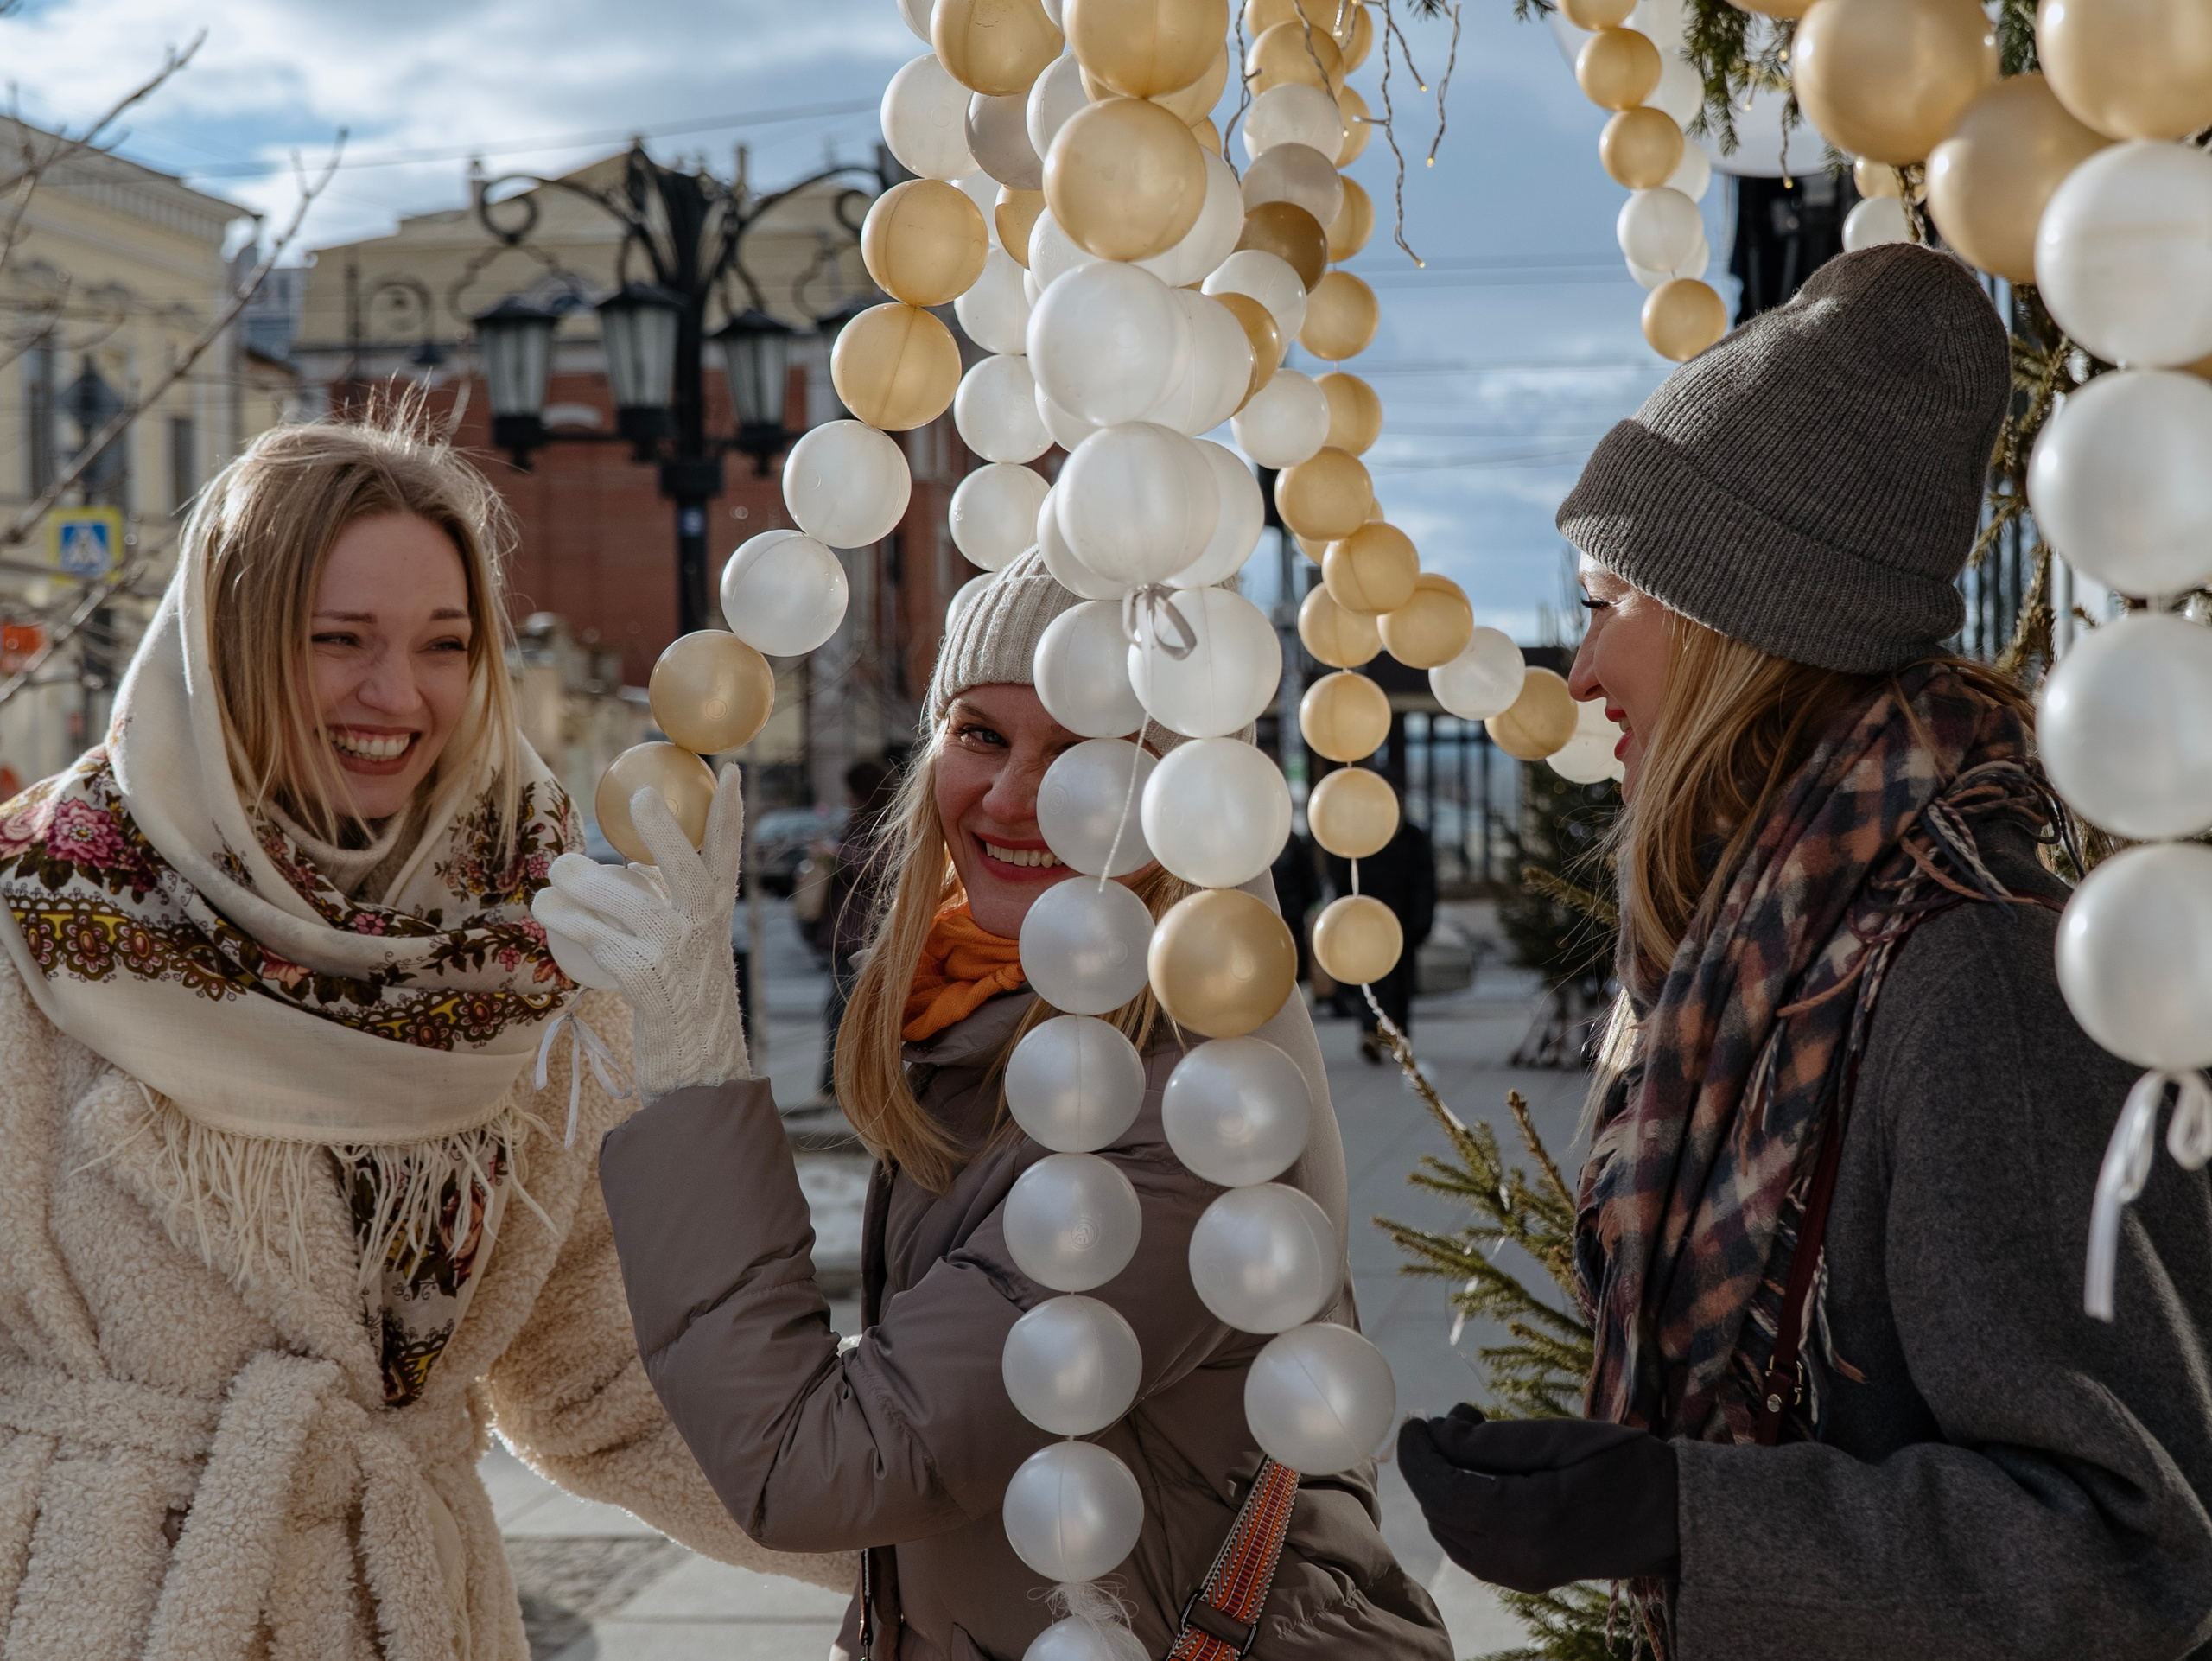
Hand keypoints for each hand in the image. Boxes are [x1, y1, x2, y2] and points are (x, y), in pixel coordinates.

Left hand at [533, 763, 747, 1099]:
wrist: (694, 1061)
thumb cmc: (685, 992)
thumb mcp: (689, 941)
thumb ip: (668, 901)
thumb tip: (630, 862)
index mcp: (718, 910)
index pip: (730, 852)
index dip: (731, 811)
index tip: (732, 771)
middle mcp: (704, 926)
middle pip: (685, 866)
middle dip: (664, 828)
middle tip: (640, 798)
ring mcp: (676, 952)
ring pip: (623, 901)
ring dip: (581, 883)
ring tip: (555, 875)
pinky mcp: (645, 979)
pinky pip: (597, 938)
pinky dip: (566, 922)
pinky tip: (548, 912)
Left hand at [1395, 1404, 1678, 1592]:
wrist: (1671, 1517)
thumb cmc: (1623, 1464)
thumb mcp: (1559, 1436)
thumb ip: (1494, 1440)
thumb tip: (1436, 1432)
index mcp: (1532, 1519)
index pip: (1443, 1492)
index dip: (1417, 1454)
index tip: (1415, 1419)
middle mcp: (1519, 1558)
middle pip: (1440, 1511)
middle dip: (1432, 1462)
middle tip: (1461, 1417)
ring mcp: (1520, 1575)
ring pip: (1448, 1531)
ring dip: (1444, 1484)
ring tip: (1477, 1440)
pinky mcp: (1522, 1577)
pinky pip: (1467, 1546)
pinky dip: (1459, 1508)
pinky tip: (1484, 1475)